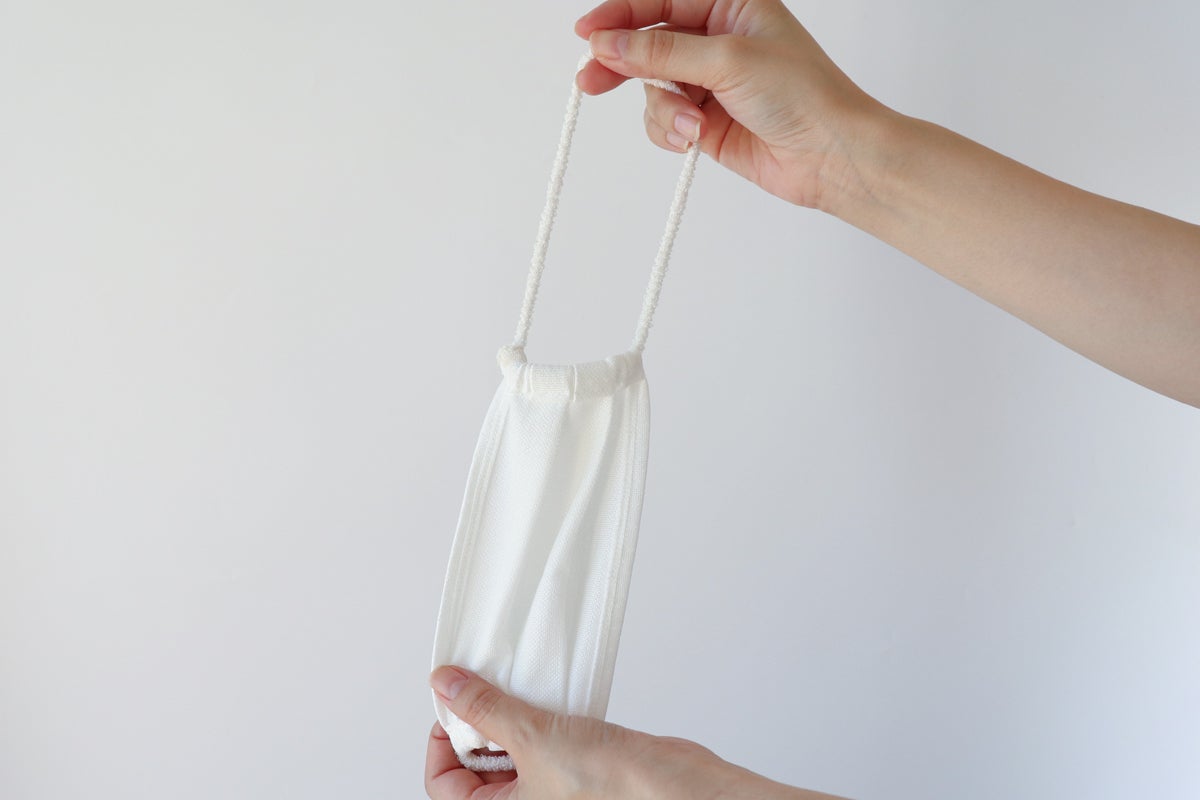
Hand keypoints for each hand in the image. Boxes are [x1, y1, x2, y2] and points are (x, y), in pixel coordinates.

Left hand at [425, 665, 844, 799]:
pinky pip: (540, 743)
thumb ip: (485, 710)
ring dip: (509, 718)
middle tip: (485, 692)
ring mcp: (548, 791)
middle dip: (476, 726)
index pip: (444, 785)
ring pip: (509, 751)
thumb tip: (446, 686)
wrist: (672, 785)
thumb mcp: (533, 739)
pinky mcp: (574, 771)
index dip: (441, 740)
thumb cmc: (613, 788)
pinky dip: (538, 718)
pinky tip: (546, 699)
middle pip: (474, 767)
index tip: (452, 703)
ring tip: (517, 693)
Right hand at [575, 0, 884, 208]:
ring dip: (664, 109)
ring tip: (691, 126)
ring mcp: (709, 80)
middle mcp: (717, 37)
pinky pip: (663, 119)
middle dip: (622, 63)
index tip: (587, 33)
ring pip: (652, 87)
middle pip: (647, 41)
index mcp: (730, 3)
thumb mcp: (727, 60)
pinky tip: (695, 139)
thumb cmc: (802, 94)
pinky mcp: (704, 120)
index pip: (660, 0)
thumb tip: (608, 44)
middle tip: (590, 81)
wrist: (830, 156)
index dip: (620, 13)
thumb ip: (662, 52)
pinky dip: (671, 131)